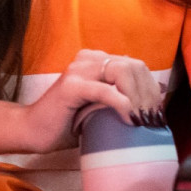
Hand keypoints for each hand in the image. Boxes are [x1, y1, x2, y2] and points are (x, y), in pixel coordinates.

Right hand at [16, 50, 163, 152]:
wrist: (32, 131)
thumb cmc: (67, 123)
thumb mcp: (101, 108)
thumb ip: (120, 99)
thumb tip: (153, 102)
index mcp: (96, 61)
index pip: (136, 66)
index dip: (152, 89)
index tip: (157, 113)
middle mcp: (88, 59)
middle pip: (134, 66)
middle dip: (149, 94)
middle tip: (153, 119)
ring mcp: (78, 70)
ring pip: (123, 73)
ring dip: (138, 98)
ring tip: (142, 120)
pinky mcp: (71, 86)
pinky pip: (105, 91)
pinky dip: (122, 105)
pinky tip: (129, 120)